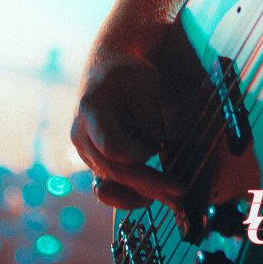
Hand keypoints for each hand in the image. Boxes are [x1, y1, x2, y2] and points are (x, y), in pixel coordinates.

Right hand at [71, 46, 183, 211]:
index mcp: (90, 110)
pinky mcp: (98, 161)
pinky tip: (157, 196)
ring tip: (173, 197)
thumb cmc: (128, 69)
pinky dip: (135, 193)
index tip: (159, 149)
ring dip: (143, 194)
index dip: (135, 154)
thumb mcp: (142, 80)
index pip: (110, 145)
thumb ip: (147, 116)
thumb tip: (156, 150)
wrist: (108, 66)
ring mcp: (88, 152)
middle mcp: (83, 137)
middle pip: (114, 170)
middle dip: (148, 183)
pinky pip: (113, 185)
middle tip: (179, 189)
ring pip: (113, 183)